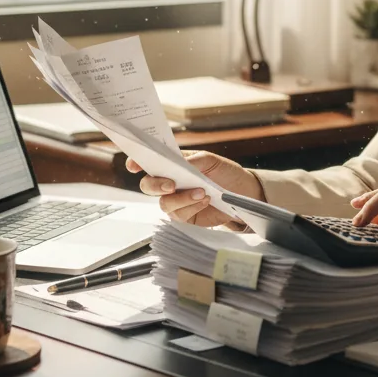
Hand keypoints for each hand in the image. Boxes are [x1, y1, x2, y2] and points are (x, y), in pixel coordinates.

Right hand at [126, 151, 263, 228]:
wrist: (243, 193)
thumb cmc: (225, 172)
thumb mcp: (212, 160)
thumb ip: (194, 160)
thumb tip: (181, 163)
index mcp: (173, 164)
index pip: (149, 162)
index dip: (137, 162)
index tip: (134, 165)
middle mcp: (170, 182)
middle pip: (148, 185)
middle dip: (156, 185)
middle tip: (172, 185)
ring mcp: (175, 200)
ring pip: (164, 203)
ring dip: (182, 198)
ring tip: (202, 192)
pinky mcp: (185, 216)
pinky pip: (179, 214)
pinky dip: (192, 206)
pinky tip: (206, 200)